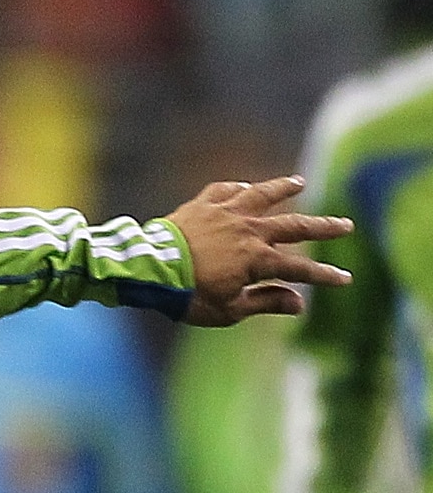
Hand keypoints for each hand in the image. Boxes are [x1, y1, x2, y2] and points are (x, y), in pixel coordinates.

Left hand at [166, 176, 352, 324]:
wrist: (147, 270)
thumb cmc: (186, 296)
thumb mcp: (227, 310)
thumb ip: (265, 303)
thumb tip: (299, 304)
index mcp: (257, 259)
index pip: (300, 268)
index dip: (323, 275)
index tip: (344, 278)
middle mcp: (249, 230)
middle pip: (294, 226)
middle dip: (322, 227)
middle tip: (344, 225)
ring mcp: (226, 213)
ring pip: (262, 195)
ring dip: (283, 188)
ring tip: (299, 182)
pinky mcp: (202, 205)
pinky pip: (224, 191)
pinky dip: (237, 188)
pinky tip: (244, 187)